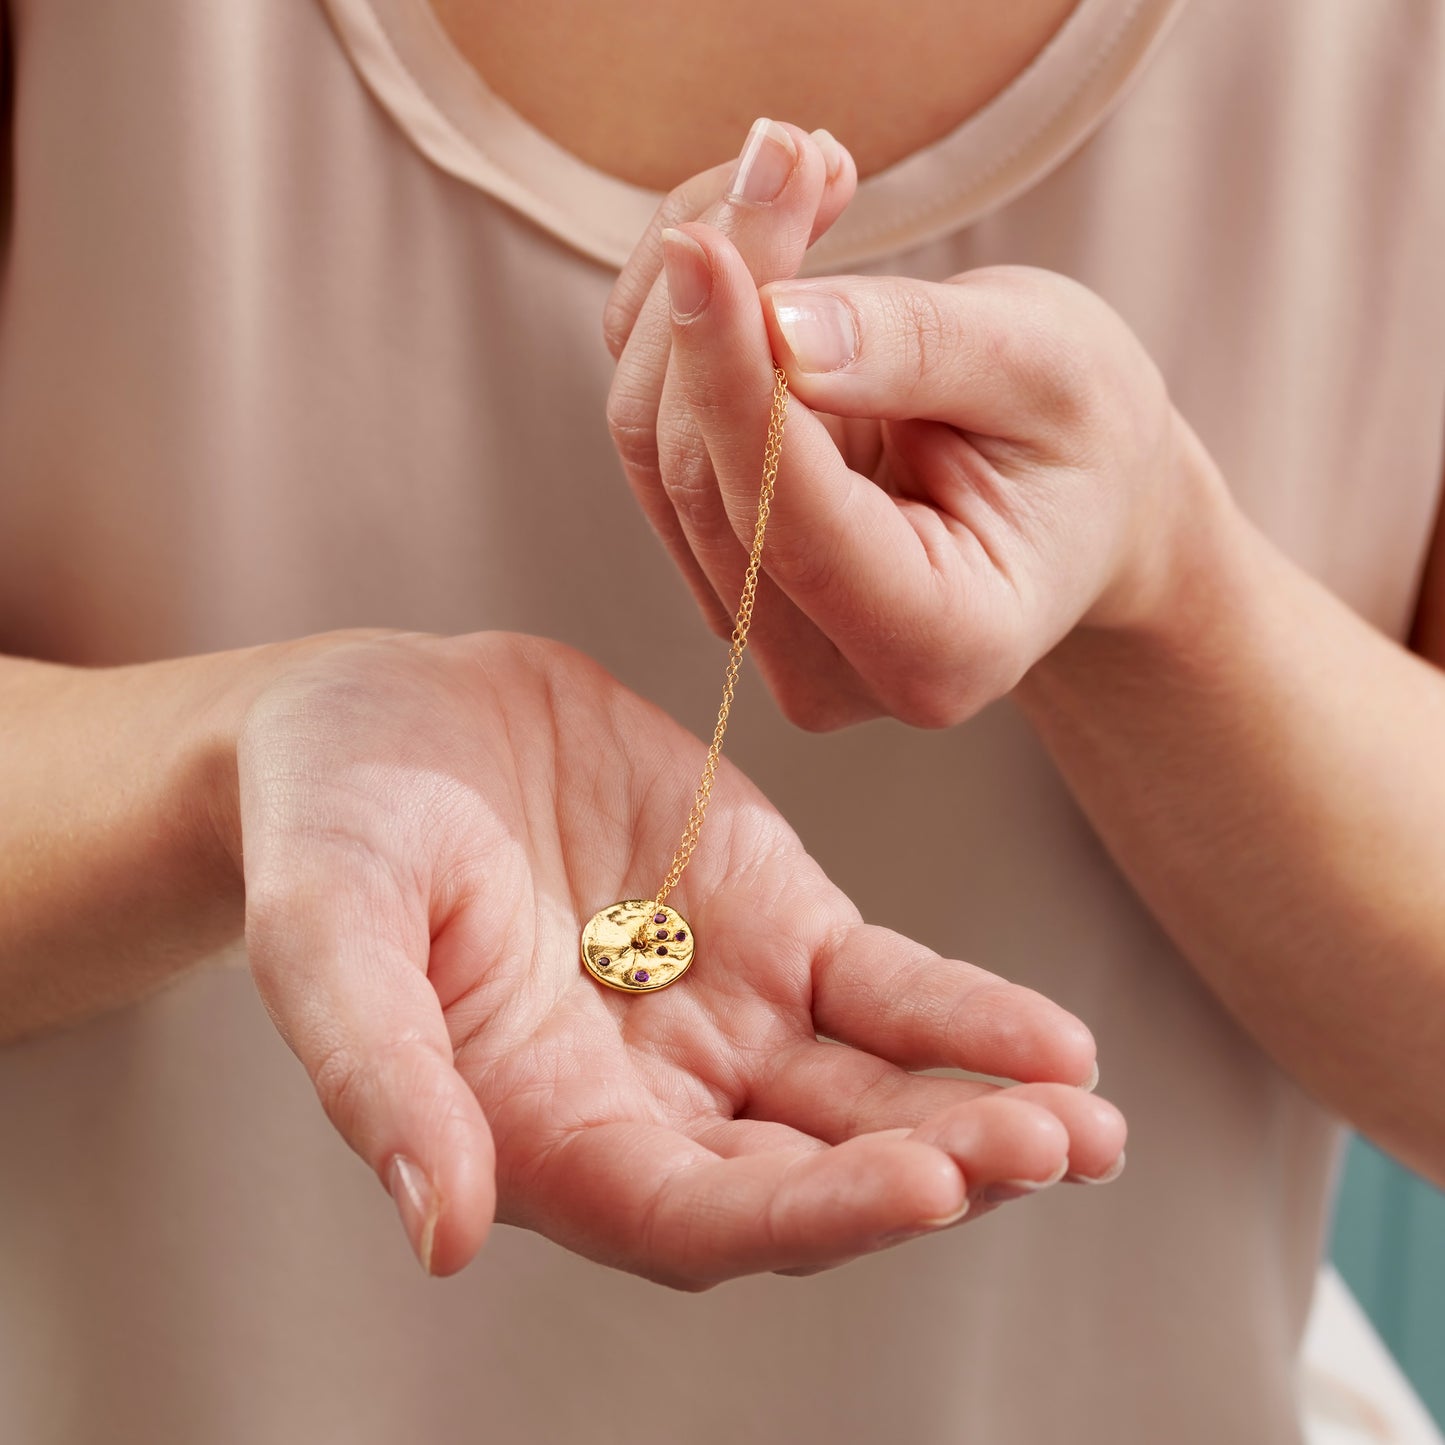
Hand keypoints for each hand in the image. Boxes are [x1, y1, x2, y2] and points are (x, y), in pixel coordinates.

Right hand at [235, 630, 1124, 1287]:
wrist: (387, 716)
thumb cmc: (328, 827)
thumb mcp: (329, 932)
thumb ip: (381, 1073)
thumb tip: (443, 1234)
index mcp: (544, 1130)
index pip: (692, 1212)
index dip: (808, 1213)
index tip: (926, 1187)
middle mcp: (649, 1094)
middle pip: (809, 1172)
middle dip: (934, 1172)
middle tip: (1048, 1150)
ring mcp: (721, 1007)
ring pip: (868, 1094)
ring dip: (980, 1114)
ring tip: (1086, 1123)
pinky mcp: (770, 918)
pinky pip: (883, 986)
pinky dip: (964, 1014)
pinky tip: (1054, 1040)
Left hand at [609, 120, 1202, 729]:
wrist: (1071, 498)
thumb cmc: (1082, 443)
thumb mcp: (1051, 372)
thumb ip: (921, 353)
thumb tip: (778, 327)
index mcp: (939, 646)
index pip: (788, 522)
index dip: (733, 378)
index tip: (702, 241)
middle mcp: (828, 665)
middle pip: (706, 480)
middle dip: (726, 300)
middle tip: (788, 151)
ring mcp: (760, 624)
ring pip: (656, 449)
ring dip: (695, 293)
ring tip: (790, 171)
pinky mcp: (719, 562)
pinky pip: (651, 428)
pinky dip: (683, 316)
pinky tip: (755, 238)